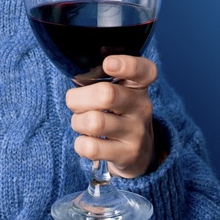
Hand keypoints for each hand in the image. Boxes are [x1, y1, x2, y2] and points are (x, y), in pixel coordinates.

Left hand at [66, 55, 158, 177]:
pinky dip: (80, 144)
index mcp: (138, 85)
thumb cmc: (117, 112)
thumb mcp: (118, 91)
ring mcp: (136, 132)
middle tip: (75, 104)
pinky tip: (87, 141)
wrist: (136, 152)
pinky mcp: (128, 155)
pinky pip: (92, 148)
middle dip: (79, 99)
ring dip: (78, 122)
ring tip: (82, 123)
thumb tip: (75, 77)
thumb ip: (100, 79)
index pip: (144, 70)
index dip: (127, 64)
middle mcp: (141, 106)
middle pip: (106, 94)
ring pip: (94, 122)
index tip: (108, 63)